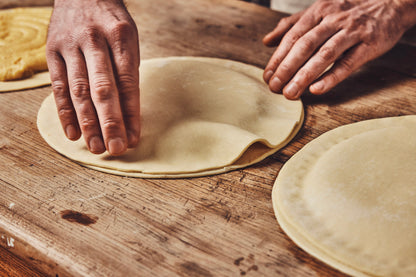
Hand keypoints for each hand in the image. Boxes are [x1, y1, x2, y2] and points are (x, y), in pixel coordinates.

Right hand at [46, 0, 139, 154]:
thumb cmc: (112, 23)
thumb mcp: (129, 39)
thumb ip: (128, 73)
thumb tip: (130, 115)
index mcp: (120, 36)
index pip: (127, 82)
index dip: (130, 113)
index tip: (133, 138)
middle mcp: (94, 40)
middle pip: (102, 88)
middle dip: (110, 122)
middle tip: (116, 149)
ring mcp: (70, 46)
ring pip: (78, 91)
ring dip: (87, 122)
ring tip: (96, 147)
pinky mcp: (52, 51)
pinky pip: (58, 86)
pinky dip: (65, 112)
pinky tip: (73, 133)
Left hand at [263, 0, 415, 98]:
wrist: (391, 3)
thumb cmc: (349, 12)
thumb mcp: (319, 12)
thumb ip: (292, 25)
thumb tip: (267, 41)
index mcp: (318, 12)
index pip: (293, 37)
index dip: (278, 58)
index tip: (267, 76)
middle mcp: (333, 20)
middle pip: (305, 46)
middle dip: (287, 68)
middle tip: (274, 87)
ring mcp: (352, 32)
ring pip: (324, 55)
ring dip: (304, 76)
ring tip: (290, 93)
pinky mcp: (369, 45)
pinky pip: (348, 63)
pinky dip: (331, 77)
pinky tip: (317, 89)